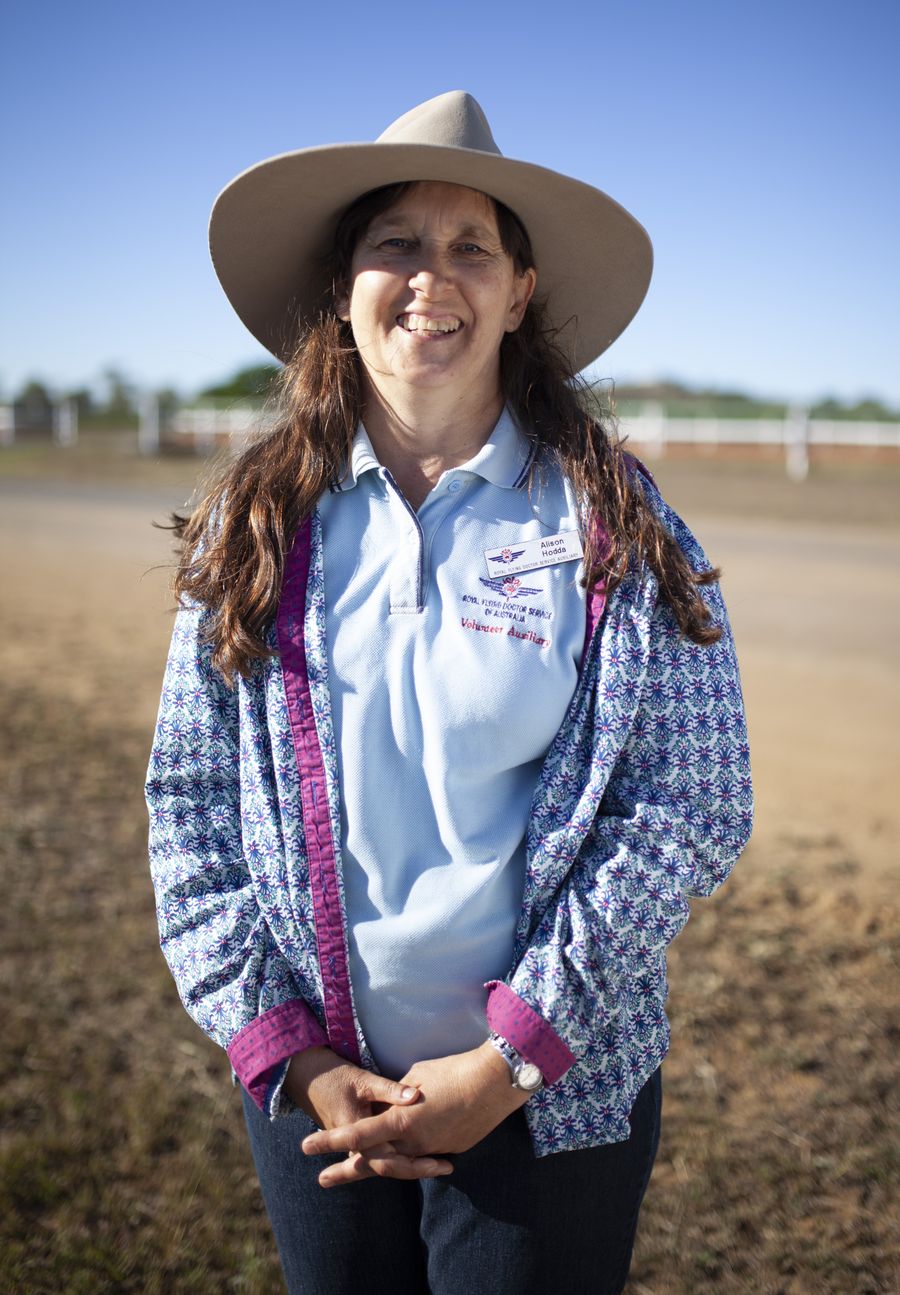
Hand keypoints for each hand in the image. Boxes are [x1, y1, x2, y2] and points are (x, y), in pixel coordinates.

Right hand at [284, 1046, 453, 1185]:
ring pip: (389, 1162)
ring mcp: (358, 1147)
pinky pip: (384, 1153)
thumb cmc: (335, 1078)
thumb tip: (416, 1096)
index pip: (391, 1159)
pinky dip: (402, 1154)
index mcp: (360, 1135)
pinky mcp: (361, 1141)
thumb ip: (390, 1090)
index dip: (417, 1163)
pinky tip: (422, 1153)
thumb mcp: (362, 1080)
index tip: (442, 1162)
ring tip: (442, 1164)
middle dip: (420, 1168)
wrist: (309, 1079)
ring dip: (413, 1163)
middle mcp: (358, 1147)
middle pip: (393, 1166)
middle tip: (448, 1166)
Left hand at [301, 1042, 528, 1186]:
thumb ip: (398, 1094)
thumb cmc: (453, 1070)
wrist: (495, 1082)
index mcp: (401, 1121)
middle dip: (346, 1170)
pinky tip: (408, 1152)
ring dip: (381, 1163)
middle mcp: (414, 1142)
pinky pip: (425, 1154)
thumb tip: (394, 1103)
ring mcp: (434, 1149)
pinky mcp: (452, 1149)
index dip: (330, 1142)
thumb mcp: (418, 1075)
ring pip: (400, 1162)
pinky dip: (413, 1154)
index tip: (306, 1146)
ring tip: (360, 1167)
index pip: (358, 1135)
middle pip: (374, 1161)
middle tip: (322, 1179)